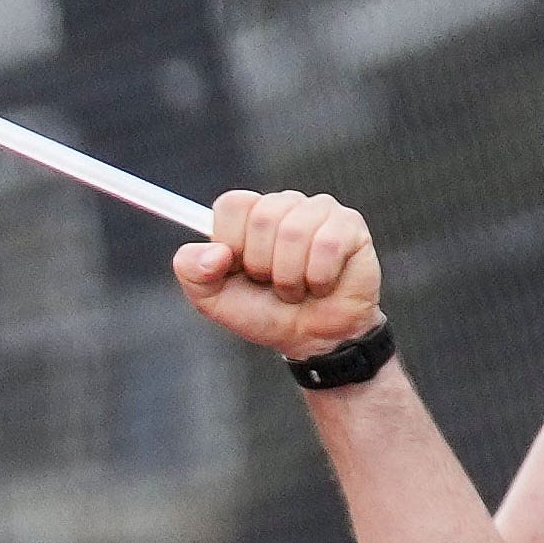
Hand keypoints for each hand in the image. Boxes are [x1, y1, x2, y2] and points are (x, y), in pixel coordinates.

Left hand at [178, 185, 384, 363]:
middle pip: (263, 216)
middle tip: (272, 283)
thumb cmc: (263, 313)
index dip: (232, 242)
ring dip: (290, 277)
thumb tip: (214, 253)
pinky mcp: (350, 226)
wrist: (310, 338)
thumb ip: (192, 271)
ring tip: (296, 288)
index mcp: (250, 215)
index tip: (239, 269)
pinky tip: (321, 285)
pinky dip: (318, 278)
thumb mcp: (212, 299)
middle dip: (262, 265)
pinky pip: (327, 245)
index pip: (232, 204)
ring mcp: (320, 211)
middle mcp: (285, 205)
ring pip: (294, 232)